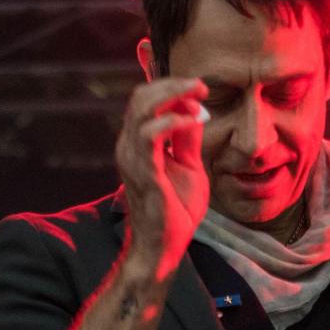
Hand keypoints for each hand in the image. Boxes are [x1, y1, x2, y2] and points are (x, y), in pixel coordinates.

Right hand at [116, 76, 210, 286]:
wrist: (166, 245)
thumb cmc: (176, 209)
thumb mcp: (189, 167)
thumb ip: (188, 140)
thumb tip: (195, 111)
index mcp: (137, 143)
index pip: (145, 100)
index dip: (172, 88)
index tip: (200, 89)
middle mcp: (128, 145)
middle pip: (140, 97)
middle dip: (172, 84)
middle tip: (201, 85)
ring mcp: (132, 157)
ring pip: (141, 109)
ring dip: (172, 95)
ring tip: (199, 96)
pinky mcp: (143, 172)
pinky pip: (149, 135)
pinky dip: (171, 121)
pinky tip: (192, 120)